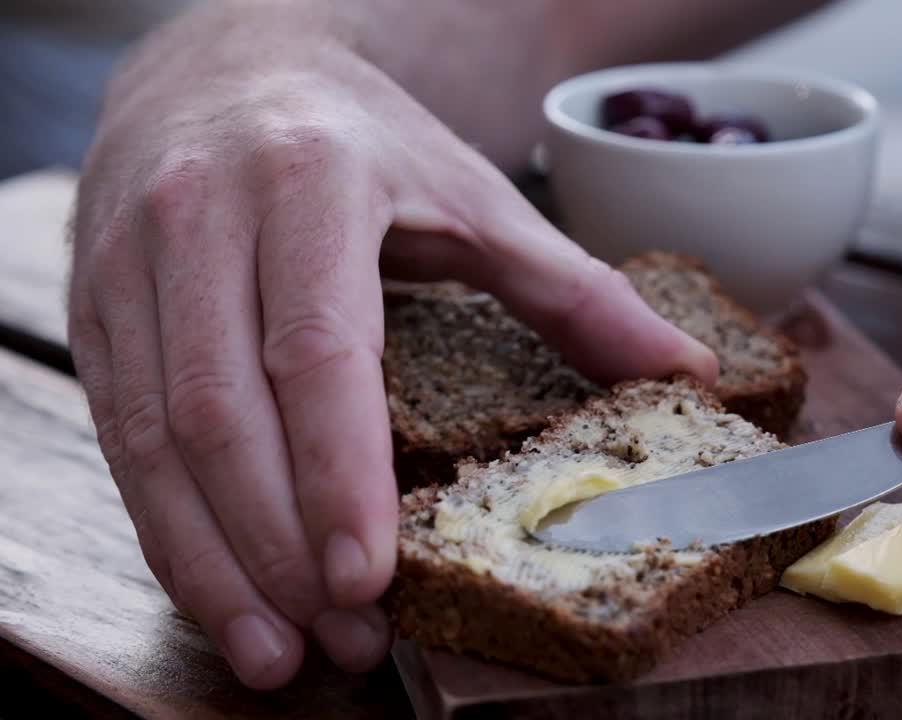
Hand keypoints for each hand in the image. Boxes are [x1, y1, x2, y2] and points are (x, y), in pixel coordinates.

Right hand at [67, 20, 716, 688]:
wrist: (226, 65)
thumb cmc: (361, 140)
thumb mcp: (474, 193)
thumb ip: (575, 288)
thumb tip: (687, 371)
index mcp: (309, 184)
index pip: (315, 348)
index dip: (338, 472)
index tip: (369, 576)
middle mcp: (198, 220)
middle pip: (223, 414)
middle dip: (281, 548)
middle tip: (347, 641)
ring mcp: (130, 265)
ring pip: (153, 441)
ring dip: (215, 563)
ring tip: (281, 652)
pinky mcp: (95, 306)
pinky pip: (119, 437)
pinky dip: (169, 529)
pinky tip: (224, 592)